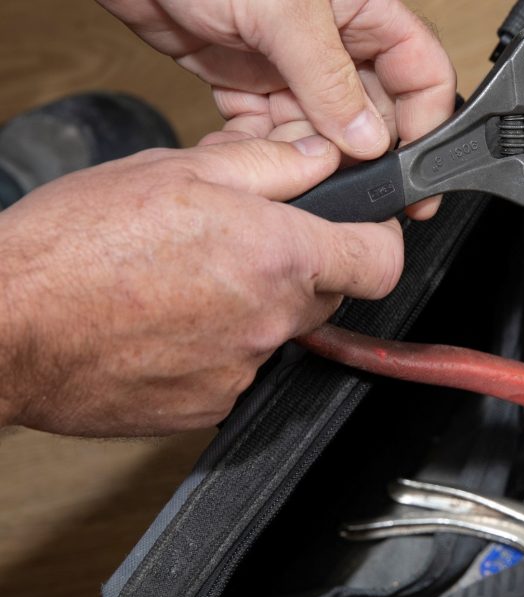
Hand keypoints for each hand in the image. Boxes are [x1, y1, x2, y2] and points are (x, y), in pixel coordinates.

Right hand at [0, 136, 401, 435]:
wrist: (8, 329)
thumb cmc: (74, 249)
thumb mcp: (176, 172)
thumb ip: (267, 166)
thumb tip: (319, 160)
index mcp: (277, 255)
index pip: (381, 261)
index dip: (379, 241)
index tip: (363, 232)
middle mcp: (272, 319)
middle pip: (329, 295)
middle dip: (303, 267)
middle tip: (244, 244)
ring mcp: (244, 369)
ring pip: (279, 331)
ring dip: (253, 306)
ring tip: (187, 282)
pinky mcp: (211, 405)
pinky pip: (239, 368)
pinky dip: (218, 346)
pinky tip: (168, 322)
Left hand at [97, 0, 455, 219]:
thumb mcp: (283, 12)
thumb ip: (330, 81)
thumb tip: (369, 140)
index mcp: (364, 10)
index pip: (421, 72)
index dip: (428, 123)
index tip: (417, 176)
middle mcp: (333, 40)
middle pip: (372, 113)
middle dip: (360, 153)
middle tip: (347, 184)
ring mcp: (290, 64)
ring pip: (320, 131)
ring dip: (306, 158)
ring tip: (288, 171)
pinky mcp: (246, 81)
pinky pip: (269, 131)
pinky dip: (262, 151)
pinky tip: (252, 161)